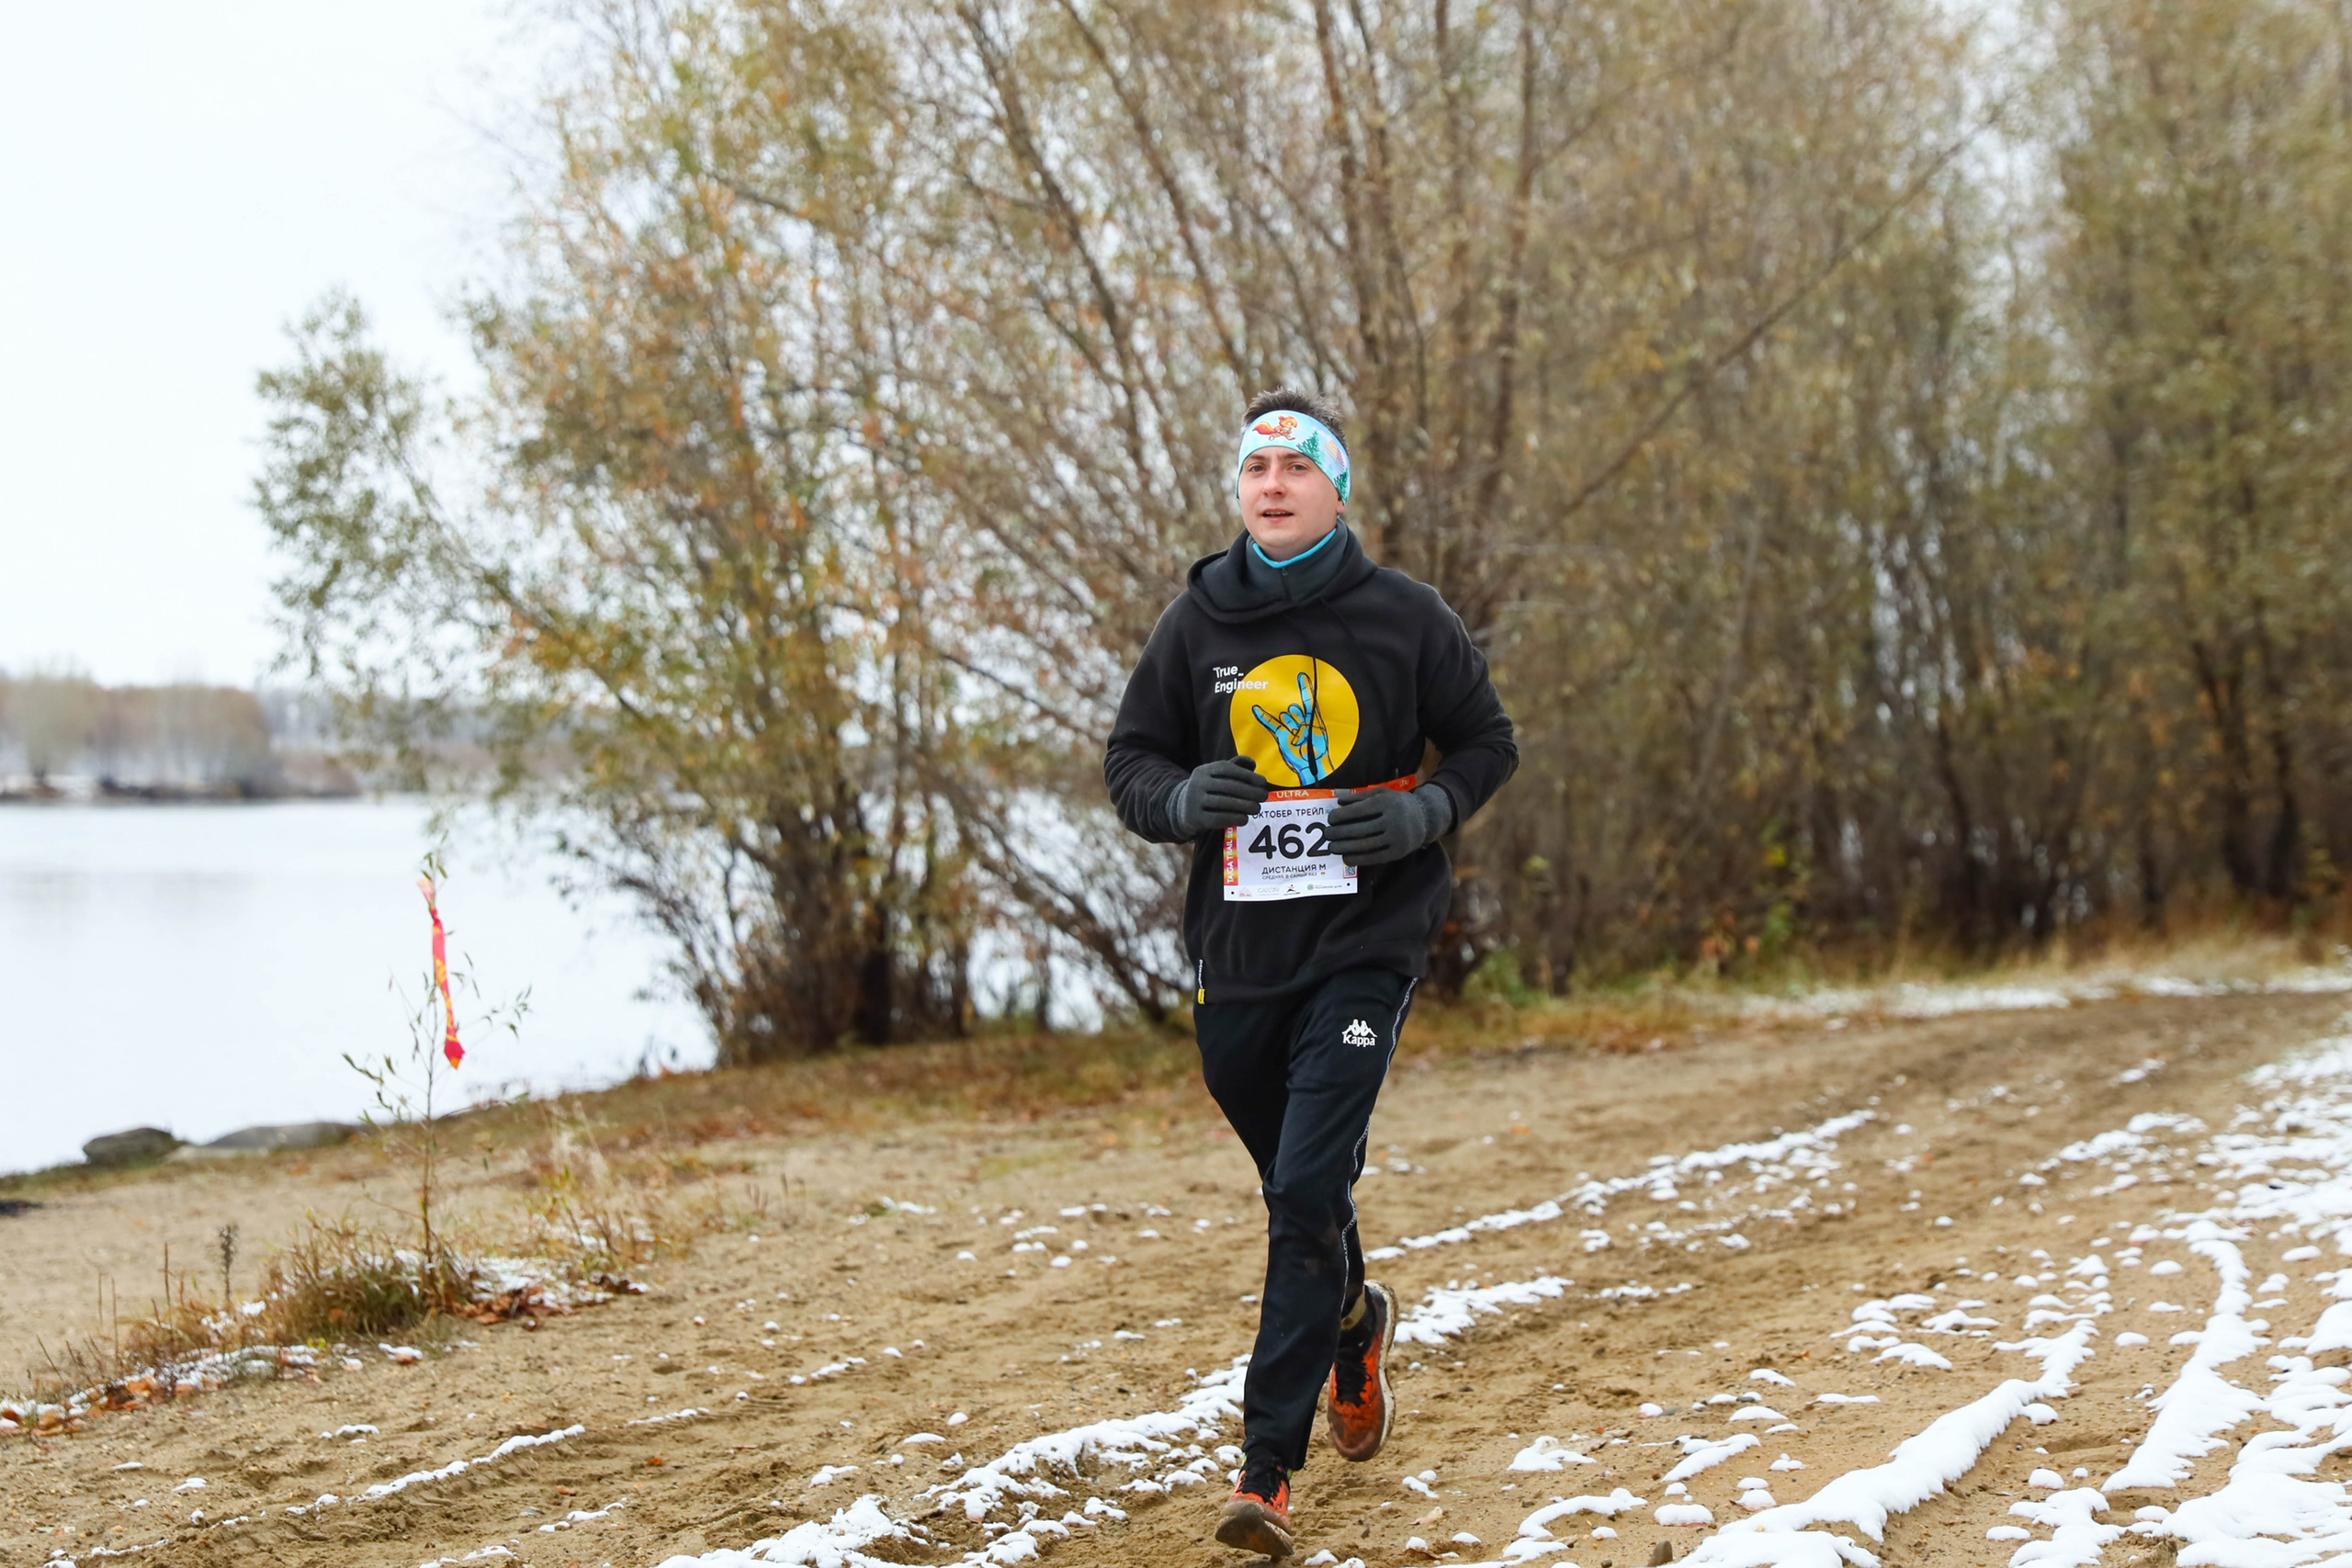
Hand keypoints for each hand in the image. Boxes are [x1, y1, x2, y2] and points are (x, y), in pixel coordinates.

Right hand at [1170, 756, 1272, 837]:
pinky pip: (1217, 818)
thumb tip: (1253, 764)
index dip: (1247, 775)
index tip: (1263, 782)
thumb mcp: (1217, 776)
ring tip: (1257, 809)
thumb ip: (1235, 767)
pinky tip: (1245, 819)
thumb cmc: (1209, 790)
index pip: (1227, 769)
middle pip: (1227, 786)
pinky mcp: (1195, 818)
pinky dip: (1233, 818)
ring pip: (1223, 802)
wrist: (1182, 809)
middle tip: (1264, 796)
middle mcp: (1197, 783)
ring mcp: (1194, 801)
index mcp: (1204, 770)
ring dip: (1244, 806)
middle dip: (1249, 791)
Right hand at [1251, 670, 1331, 783]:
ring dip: (1291, 726)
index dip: (1304, 688)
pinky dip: (1263, 716)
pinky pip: (1271, 723)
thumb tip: (1296, 709)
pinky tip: (1256, 709)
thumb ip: (1309, 717)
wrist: (1310, 765)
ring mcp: (1289, 726)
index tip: (1301, 675)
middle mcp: (1300, 720)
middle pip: (1294, 708)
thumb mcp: (1318, 730)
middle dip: (1297, 718)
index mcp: (1312, 718)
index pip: (1307, 699)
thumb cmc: (1318, 749)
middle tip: (1304, 732)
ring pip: (1285, 716)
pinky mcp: (1280, 734)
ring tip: (1298, 739)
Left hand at [1326, 783, 1451, 866]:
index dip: (1341, 816)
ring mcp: (1396, 838)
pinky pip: (1375, 857)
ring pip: (1366, 845)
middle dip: (1339, 833)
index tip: (1329, 819)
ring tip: (1332, 847)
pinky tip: (1346, 858)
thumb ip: (1359, 796)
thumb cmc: (1398, 804)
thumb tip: (1337, 801)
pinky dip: (1358, 859)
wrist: (1425, 818)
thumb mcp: (1382, 793)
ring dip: (1345, 847)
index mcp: (1387, 803)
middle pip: (1360, 829)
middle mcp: (1392, 820)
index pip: (1359, 810)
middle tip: (1326, 835)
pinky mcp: (1398, 852)